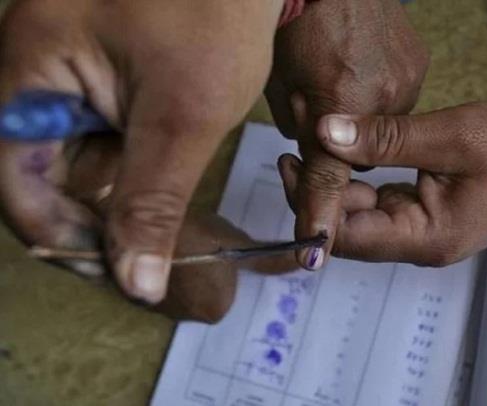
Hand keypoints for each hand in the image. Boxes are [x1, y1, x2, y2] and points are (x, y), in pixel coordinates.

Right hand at [0, 0, 281, 302]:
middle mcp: (35, 78)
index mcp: (29, 72)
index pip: (20, 186)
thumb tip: (136, 284)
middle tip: (148, 267)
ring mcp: (68, 81)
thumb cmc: (215, 16)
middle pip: (46, 183)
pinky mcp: (101, 86)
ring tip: (163, 239)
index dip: (66, 241)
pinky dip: (134, 178)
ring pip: (78, 170)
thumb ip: (152, 202)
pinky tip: (163, 199)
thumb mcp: (183, 117)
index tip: (120, 279)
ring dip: (119, 206)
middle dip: (97, 227)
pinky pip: (105, 147)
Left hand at [266, 0, 428, 268]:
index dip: (312, 209)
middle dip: (319, 194)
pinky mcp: (420, 216)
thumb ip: (385, 139)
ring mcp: (417, 232)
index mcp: (424, 237)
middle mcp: (416, 244)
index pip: (348, 237)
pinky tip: (345, 156)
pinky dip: (357, 183)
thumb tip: (326, 133)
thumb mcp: (449, 137)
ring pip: (360, 217)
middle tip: (294, 151)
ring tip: (316, 147)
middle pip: (348, 230)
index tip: (289, 169)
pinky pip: (377, 206)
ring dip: (336, 186)